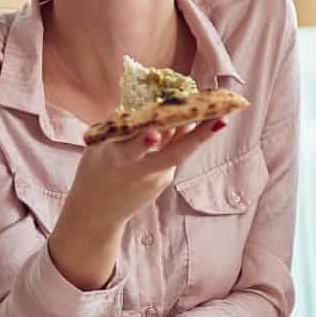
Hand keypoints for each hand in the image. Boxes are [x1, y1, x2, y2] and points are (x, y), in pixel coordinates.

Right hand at [49, 121, 228, 289]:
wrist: (97, 214)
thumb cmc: (96, 171)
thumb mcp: (99, 147)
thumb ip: (121, 128)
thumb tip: (146, 102)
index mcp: (116, 160)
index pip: (131, 151)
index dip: (142, 142)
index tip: (153, 132)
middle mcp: (140, 171)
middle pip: (173, 155)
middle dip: (198, 137)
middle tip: (220, 119)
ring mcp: (156, 178)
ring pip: (179, 150)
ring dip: (199, 133)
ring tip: (220, 114)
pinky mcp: (164, 180)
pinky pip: (173, 152)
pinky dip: (180, 135)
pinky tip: (193, 119)